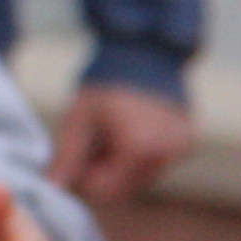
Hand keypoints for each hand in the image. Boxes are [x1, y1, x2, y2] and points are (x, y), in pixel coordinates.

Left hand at [48, 81, 193, 202]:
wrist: (142, 50)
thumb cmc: (105, 80)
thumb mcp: (79, 117)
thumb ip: (67, 155)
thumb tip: (53, 186)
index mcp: (140, 149)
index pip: (106, 191)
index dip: (84, 179)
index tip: (73, 158)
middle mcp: (167, 154)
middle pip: (125, 189)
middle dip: (102, 174)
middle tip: (90, 144)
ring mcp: (181, 149)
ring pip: (141, 179)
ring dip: (120, 167)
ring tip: (110, 133)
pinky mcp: (187, 143)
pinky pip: (156, 164)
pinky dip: (139, 157)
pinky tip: (129, 131)